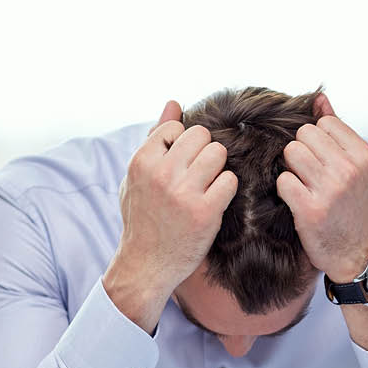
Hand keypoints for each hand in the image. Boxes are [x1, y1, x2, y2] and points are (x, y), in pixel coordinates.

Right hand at [104, 100, 237, 333]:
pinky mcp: (205, 212)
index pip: (176, 127)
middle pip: (201, 136)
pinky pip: (230, 180)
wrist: (146, 264)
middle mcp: (161, 173)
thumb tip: (174, 103)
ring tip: (208, 185)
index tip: (181, 163)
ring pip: (218, 153)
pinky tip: (215, 200)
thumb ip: (155, 138)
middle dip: (204, 151)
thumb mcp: (137, 176)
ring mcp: (183, 192)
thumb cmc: (143, 216)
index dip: (184, 144)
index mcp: (141, 161)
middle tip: (200, 173)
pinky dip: (227, 189)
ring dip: (218, 168)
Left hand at [277, 93, 367, 281]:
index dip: (318, 140)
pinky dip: (286, 191)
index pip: (324, 124)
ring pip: (290, 154)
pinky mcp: (311, 210)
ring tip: (304, 185)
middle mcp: (349, 170)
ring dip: (292, 169)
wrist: (359, 254)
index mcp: (364, 156)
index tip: (323, 159)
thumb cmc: (358, 207)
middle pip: (304, 136)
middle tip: (311, 174)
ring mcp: (330, 189)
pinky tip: (298, 201)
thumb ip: (340, 131)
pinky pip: (283, 181)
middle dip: (302, 152)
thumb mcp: (361, 168)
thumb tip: (319, 97)